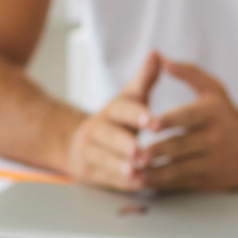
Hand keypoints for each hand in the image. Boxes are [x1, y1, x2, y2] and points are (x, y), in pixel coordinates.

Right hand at [65, 50, 162, 190]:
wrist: (80, 141)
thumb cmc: (118, 119)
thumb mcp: (131, 98)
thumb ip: (145, 79)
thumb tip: (156, 53)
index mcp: (112, 109)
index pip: (122, 109)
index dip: (136, 114)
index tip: (152, 121)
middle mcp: (98, 128)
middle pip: (109, 136)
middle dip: (126, 145)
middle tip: (143, 154)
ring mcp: (90, 150)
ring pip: (104, 158)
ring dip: (121, 166)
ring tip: (138, 172)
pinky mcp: (89, 170)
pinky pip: (104, 176)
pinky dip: (120, 182)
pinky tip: (136, 184)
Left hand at [142, 59, 237, 191]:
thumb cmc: (227, 115)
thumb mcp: (213, 89)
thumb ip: (187, 73)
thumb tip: (160, 58)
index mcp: (211, 113)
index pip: (187, 117)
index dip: (168, 120)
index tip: (149, 124)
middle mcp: (213, 138)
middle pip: (180, 146)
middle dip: (156, 152)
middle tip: (133, 154)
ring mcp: (211, 162)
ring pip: (179, 169)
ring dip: (154, 172)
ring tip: (132, 172)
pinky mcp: (208, 181)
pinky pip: (181, 183)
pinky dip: (161, 183)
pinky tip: (143, 181)